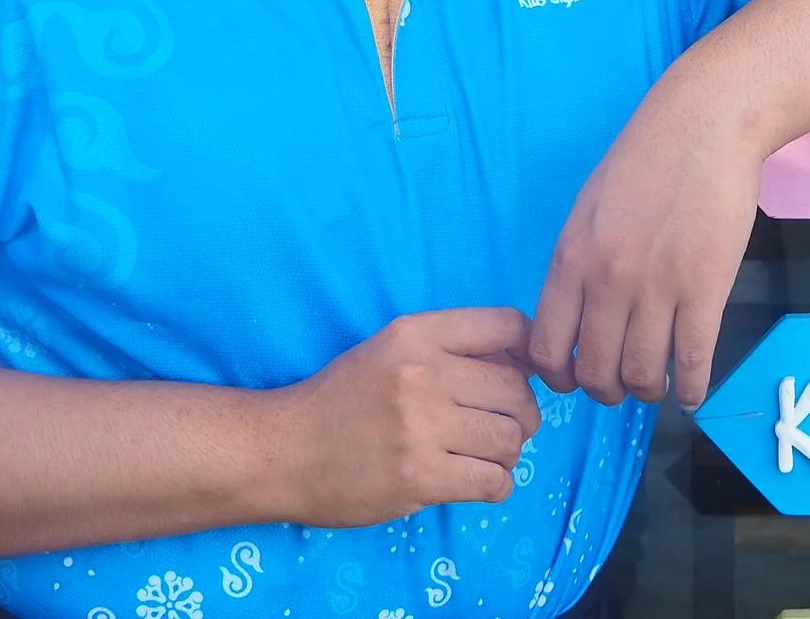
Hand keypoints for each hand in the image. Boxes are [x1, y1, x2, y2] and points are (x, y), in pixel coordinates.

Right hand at [271, 308, 540, 527]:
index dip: (528, 353)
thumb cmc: (340, 400)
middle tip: (500, 428)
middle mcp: (422, 374)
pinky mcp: (419, 477)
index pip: (509, 325)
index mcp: (415, 334)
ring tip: (483, 456)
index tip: (520, 376)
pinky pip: (494, 481)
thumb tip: (526, 361)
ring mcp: (420, 428)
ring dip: (508, 453)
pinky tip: (476, 481)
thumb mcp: (389, 350)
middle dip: (521, 414)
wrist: (282, 451)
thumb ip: (449, 348)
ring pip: (510, 438)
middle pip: (517, 390)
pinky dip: (497, 485)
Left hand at [529, 96, 763, 409]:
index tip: (574, 379)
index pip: (548, 347)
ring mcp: (659, 289)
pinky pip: (694, 362)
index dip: (559, 378)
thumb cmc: (644, 161)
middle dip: (606, 391)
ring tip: (655, 385)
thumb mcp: (587, 210)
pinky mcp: (707, 290)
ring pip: (643, 375)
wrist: (703, 128)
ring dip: (648, 391)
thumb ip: (578, 265)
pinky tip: (690, 393)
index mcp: (571, 259)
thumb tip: (575, 318)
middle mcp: (608, 281)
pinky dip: (690, 389)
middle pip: (596, 371)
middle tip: (618, 387)